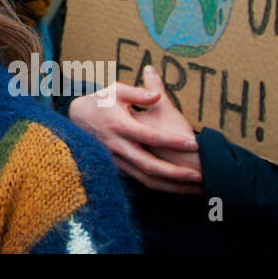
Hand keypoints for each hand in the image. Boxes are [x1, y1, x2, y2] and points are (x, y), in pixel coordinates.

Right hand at [68, 68, 202, 194]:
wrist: (78, 117)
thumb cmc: (101, 101)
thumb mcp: (117, 90)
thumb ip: (138, 92)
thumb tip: (157, 94)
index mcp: (119, 125)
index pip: (150, 136)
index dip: (172, 141)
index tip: (194, 144)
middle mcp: (118, 146)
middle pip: (150, 164)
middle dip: (176, 173)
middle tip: (199, 175)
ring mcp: (117, 159)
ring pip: (146, 178)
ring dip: (172, 185)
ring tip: (195, 187)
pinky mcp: (117, 167)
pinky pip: (141, 181)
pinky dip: (161, 187)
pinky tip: (179, 188)